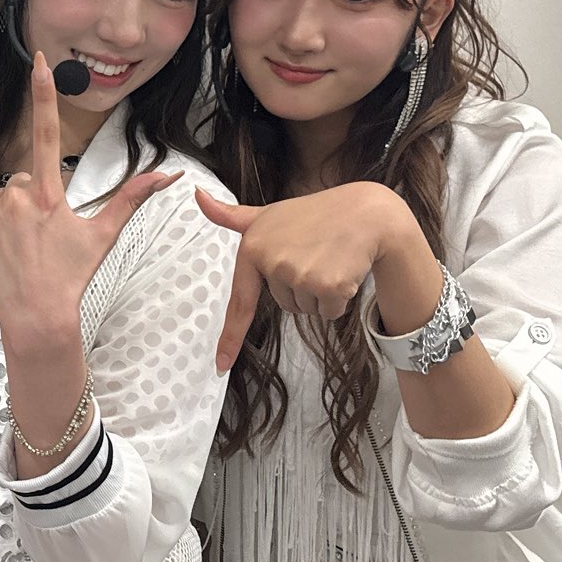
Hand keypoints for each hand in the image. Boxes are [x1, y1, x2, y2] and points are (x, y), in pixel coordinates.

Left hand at [0, 53, 176, 354]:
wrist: (35, 317)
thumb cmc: (71, 276)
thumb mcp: (102, 235)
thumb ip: (131, 198)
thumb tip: (168, 175)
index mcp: (50, 193)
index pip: (48, 132)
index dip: (43, 93)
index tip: (37, 60)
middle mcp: (16, 196)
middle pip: (24, 179)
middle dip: (32, 199)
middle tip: (41, 235)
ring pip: (2, 199)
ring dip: (10, 216)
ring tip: (23, 248)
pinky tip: (5, 254)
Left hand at [196, 182, 410, 369]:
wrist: (364, 213)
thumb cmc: (313, 214)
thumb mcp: (268, 213)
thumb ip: (231, 215)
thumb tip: (197, 195)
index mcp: (253, 248)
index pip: (239, 302)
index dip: (230, 338)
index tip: (220, 366)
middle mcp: (273, 263)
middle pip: (284, 304)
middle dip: (300, 287)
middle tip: (313, 256)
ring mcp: (300, 275)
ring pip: (307, 310)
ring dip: (320, 293)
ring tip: (328, 259)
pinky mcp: (329, 286)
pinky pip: (329, 313)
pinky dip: (339, 298)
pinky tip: (344, 269)